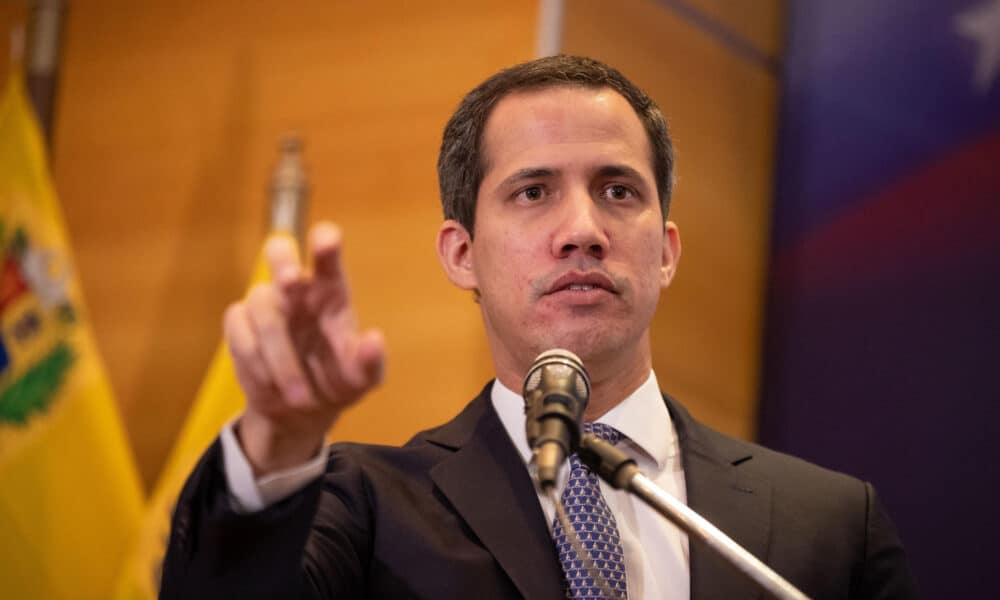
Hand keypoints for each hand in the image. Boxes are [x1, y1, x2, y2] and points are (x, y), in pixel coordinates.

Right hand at [224, 222, 384, 474]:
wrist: (301, 410)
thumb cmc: (338, 382)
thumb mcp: (362, 379)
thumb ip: (371, 362)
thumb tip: (374, 339)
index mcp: (331, 291)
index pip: (327, 254)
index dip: (325, 241)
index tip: (326, 242)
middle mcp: (296, 289)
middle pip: (278, 249)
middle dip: (281, 260)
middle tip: (289, 281)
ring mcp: (265, 303)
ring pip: (260, 303)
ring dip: (279, 355)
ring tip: (299, 397)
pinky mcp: (240, 324)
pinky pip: (239, 330)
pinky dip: (256, 362)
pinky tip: (273, 386)